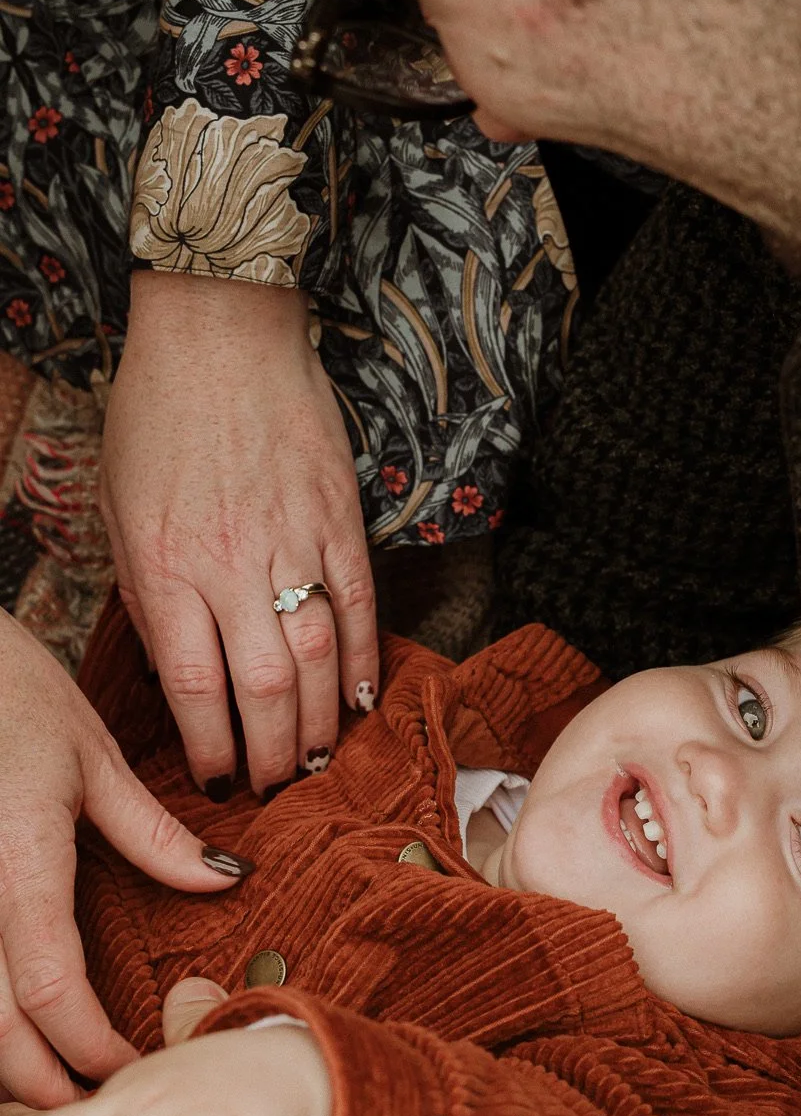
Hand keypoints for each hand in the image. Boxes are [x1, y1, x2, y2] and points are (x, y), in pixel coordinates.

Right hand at [0, 612, 246, 1105]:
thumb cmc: (8, 690)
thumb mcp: (92, 758)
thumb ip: (153, 835)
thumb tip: (223, 882)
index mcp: (16, 866)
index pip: (50, 992)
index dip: (89, 1049)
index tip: (132, 1069)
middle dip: (38, 1084)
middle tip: (94, 1106)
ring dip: (2, 1060)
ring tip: (55, 1080)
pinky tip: (14, 1024)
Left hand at [101, 269, 379, 798]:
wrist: (219, 330)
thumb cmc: (157, 417)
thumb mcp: (121, 509)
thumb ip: (149, 594)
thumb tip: (178, 674)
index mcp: (165, 561)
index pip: (193, 684)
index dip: (212, 746)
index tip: (217, 780)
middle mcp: (230, 560)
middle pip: (265, 686)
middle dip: (273, 752)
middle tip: (275, 785)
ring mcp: (291, 538)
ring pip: (319, 657)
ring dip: (323, 722)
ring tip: (317, 759)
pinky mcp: (338, 517)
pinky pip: (358, 606)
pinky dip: (365, 661)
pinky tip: (362, 701)